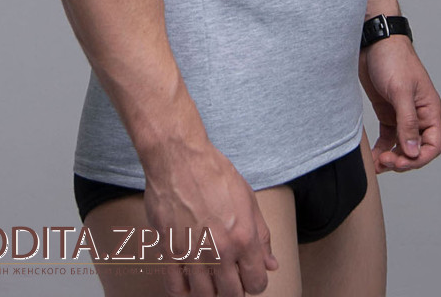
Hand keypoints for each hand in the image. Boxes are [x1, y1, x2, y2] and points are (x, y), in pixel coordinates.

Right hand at [143, 139, 278, 296]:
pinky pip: (175, 287)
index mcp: (243, 237)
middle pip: (231, 295)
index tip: (248, 274)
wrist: (179, 157)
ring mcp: (193, 252)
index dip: (255, 282)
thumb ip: (261, 236)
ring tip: (210, 276)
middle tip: (229, 276)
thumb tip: (271, 264)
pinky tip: (188, 279)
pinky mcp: (169, 249)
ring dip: (209, 290)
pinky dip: (183, 290)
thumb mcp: (247, 199)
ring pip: (204, 295)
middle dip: (234, 289)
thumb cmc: (214, 172)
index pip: (256, 284)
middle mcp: (219, 250)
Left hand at [359, 36, 440, 173]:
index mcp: (429, 110)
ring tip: (377, 165)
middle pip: (416, 149)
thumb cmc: (392, 59)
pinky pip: (388, 137)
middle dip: (403, 160)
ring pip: (401, 146)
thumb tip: (412, 152)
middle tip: (385, 162)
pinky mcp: (387, 111)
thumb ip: (407, 122)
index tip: (401, 162)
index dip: (419, 158)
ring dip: (391, 158)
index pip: (433, 145)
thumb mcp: (401, 91)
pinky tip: (373, 156)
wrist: (372, 42)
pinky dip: (382, 148)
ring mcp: (402, 114)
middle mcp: (418, 115)